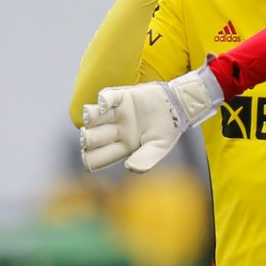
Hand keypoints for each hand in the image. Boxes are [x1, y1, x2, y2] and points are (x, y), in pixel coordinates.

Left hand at [79, 65, 222, 173]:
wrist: (178, 107)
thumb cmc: (168, 130)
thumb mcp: (160, 147)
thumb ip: (146, 159)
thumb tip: (130, 168)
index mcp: (122, 147)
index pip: (100, 156)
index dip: (90, 159)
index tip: (87, 158)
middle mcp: (115, 131)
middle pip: (93, 137)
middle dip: (88, 138)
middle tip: (87, 138)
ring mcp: (116, 113)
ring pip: (93, 117)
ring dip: (90, 117)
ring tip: (90, 118)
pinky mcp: (121, 97)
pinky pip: (107, 97)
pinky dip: (103, 99)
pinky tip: (104, 104)